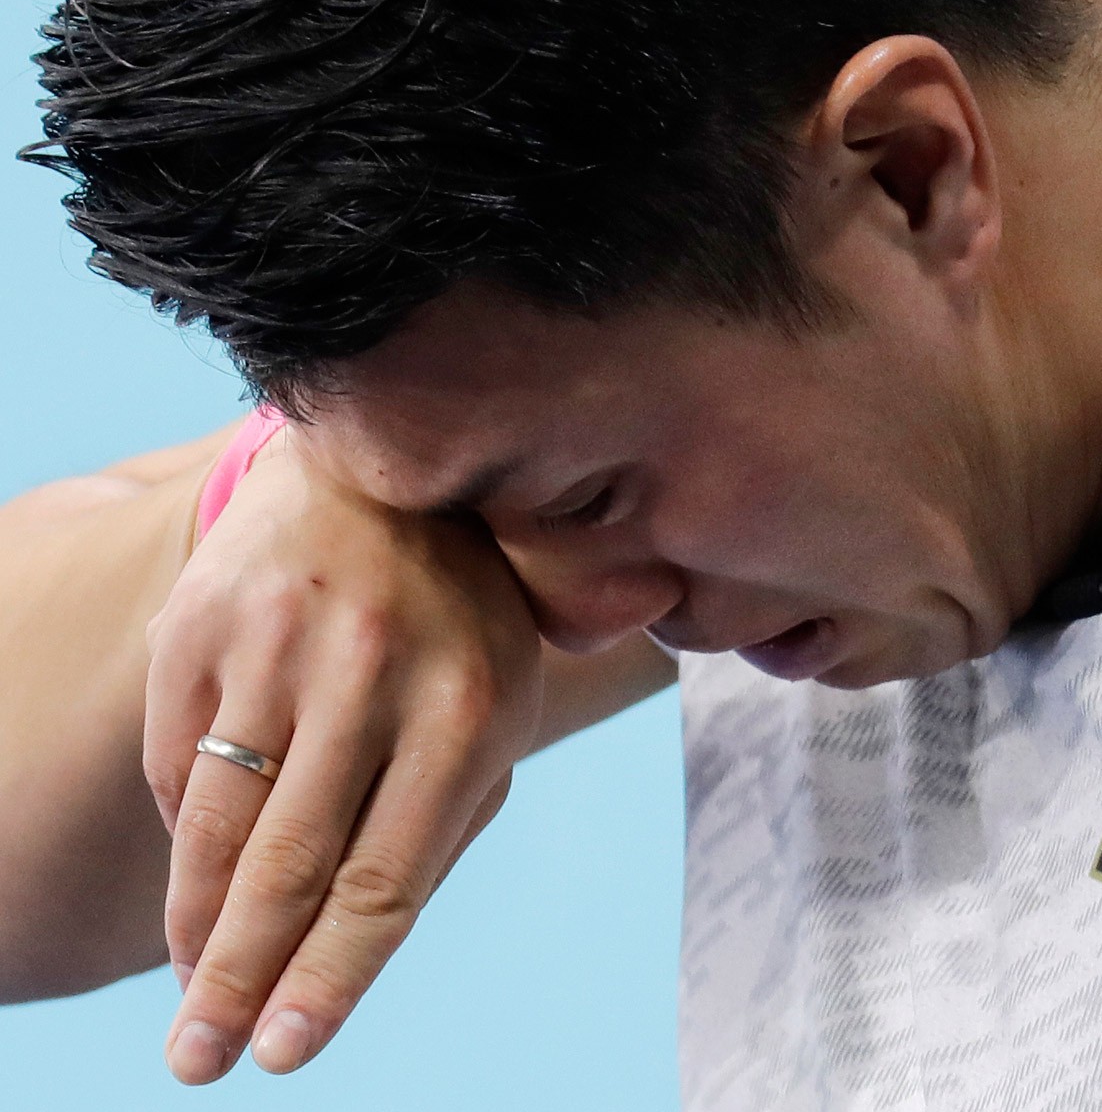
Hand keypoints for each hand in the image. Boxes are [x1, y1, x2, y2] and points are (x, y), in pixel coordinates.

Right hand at [143, 426, 544, 1083]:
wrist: (382, 478)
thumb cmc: (457, 624)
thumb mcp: (495, 708)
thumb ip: (445, 820)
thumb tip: (342, 955)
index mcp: (468, 707)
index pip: (386, 877)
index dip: (330, 978)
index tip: (282, 1056)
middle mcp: (370, 672)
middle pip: (287, 863)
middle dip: (237, 978)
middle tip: (198, 1064)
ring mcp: (276, 641)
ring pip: (216, 821)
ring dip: (195, 924)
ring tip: (190, 994)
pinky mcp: (201, 622)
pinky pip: (176, 760)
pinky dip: (189, 830)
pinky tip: (206, 870)